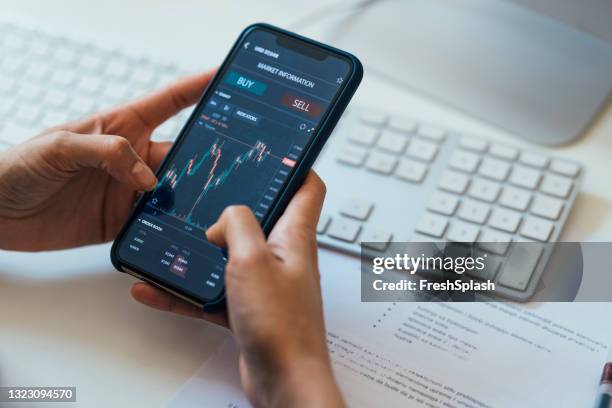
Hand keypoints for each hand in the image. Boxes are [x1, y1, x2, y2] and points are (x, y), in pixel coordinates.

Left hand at [0, 70, 213, 250]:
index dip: (198, 88)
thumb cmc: (17, 166)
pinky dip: (169, 228)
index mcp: (121, 127)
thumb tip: (148, 179)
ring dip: (189, 197)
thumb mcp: (60, 146)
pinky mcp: (119, 221)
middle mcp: (130, 158)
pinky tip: (181, 230)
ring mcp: (127, 190)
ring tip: (211, 203)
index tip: (225, 79)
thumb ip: (107, 153)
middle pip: (180, 153)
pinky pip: (153, 224)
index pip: (169, 103)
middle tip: (232, 163)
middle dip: (205, 156)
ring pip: (173, 192)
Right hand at [132, 172, 344, 406]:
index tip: (275, 152)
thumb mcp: (252, 260)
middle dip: (234, 206)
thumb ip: (238, 226)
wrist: (284, 380)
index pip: (308, 187)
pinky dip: (188, 289)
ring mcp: (265, 283)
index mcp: (293, 236)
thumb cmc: (281, 325)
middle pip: (262, 218)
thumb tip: (225, 216)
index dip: (296, 165)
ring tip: (174, 241)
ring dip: (203, 250)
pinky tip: (158, 288)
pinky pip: (214, 291)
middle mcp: (282, 256)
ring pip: (231, 256)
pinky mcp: (248, 308)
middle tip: (208, 195)